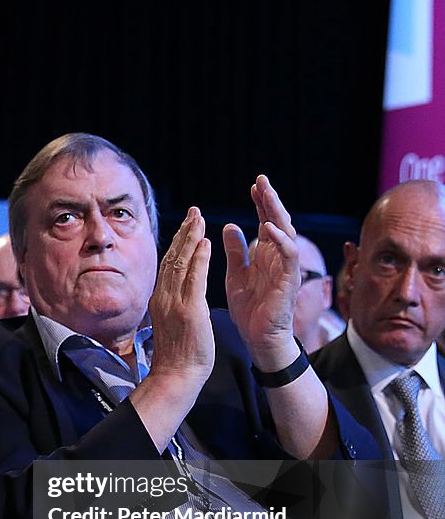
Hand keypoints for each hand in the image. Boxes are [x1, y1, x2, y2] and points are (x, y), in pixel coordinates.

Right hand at [147, 206, 214, 391]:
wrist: (175, 377)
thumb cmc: (177, 357)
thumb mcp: (171, 325)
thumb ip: (173, 305)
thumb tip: (176, 293)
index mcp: (160, 300)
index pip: (168, 265)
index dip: (177, 243)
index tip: (187, 226)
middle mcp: (163, 297)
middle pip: (172, 258)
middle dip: (183, 232)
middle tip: (194, 212)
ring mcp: (174, 303)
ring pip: (180, 262)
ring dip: (190, 238)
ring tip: (200, 218)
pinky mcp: (188, 311)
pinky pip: (194, 279)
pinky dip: (199, 258)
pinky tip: (206, 242)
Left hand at [223, 175, 299, 369]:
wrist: (258, 338)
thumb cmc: (250, 308)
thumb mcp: (236, 274)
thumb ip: (235, 251)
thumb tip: (230, 226)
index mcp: (265, 254)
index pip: (265, 221)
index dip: (260, 203)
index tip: (253, 185)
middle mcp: (278, 257)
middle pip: (277, 221)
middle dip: (270, 200)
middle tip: (261, 180)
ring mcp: (286, 267)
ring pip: (286, 233)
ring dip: (276, 213)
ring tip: (266, 194)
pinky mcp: (288, 281)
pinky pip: (288, 256)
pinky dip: (280, 241)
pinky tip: (268, 228)